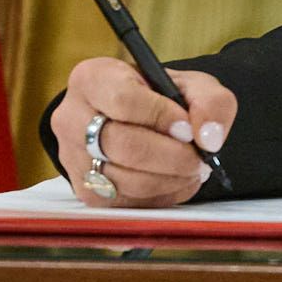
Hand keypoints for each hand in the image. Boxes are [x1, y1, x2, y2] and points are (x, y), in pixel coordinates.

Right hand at [47, 57, 238, 206]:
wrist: (138, 123)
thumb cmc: (160, 99)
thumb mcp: (190, 86)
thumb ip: (209, 102)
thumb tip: (208, 138)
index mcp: (91, 79)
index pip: (123, 101)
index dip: (161, 116)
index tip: (188, 128)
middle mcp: (71, 118)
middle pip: (124, 146)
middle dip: (172, 156)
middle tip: (198, 157)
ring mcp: (74, 159)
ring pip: (127, 179)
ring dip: (171, 179)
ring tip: (191, 168)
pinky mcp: (87, 192)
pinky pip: (129, 202)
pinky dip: (162, 195)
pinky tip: (176, 180)